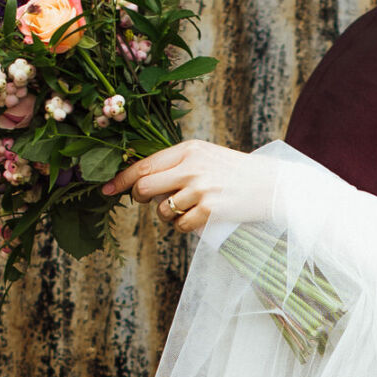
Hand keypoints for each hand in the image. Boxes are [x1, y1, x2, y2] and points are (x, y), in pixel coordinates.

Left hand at [105, 139, 255, 232]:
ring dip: (169, 215)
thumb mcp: (205, 156)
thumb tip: (141, 180)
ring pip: (162, 210)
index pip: (144, 165)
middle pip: (144, 187)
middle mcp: (191, 167)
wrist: (271, 186)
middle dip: (139, 198)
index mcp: (188, 150)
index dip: (121, 179)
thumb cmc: (234, 172)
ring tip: (188, 207)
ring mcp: (200, 189)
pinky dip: (185, 226)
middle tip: (149, 201)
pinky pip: (180, 226)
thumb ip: (176, 164)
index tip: (105, 189)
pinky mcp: (209, 210)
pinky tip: (201, 218)